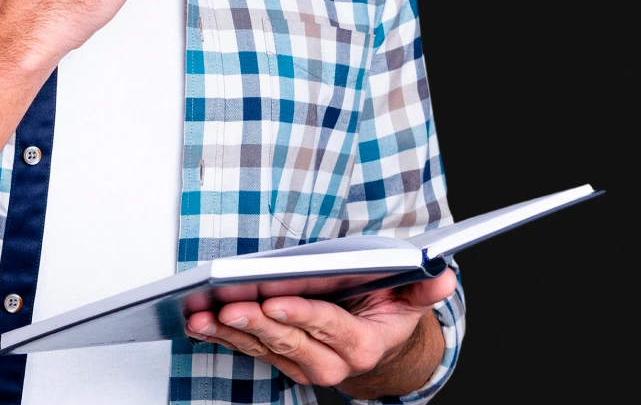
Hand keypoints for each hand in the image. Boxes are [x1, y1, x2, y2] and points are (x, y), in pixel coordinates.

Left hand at [184, 273, 455, 396]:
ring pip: (262, 348)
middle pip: (288, 340)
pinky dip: (221, 337)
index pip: (327, 326)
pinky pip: (247, 351)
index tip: (273, 300)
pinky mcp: (280, 362)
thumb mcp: (411, 300)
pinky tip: (199, 323)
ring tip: (203, 314)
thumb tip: (441, 273)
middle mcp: (330, 363)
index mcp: (361, 345)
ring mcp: (302, 366)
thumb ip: (422, 288)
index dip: (300, 314)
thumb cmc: (388, 315)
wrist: (379, 353)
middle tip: (228, 305)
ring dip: (230, 333)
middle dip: (256, 323)